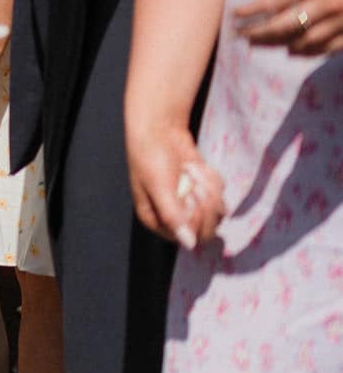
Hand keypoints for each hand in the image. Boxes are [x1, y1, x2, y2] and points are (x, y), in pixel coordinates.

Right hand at [128, 118, 224, 250]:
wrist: (160, 127)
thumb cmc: (151, 156)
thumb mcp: (159, 186)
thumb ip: (173, 216)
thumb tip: (189, 245)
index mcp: (156, 219)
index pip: (188, 237)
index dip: (196, 219)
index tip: (189, 196)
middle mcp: (174, 215)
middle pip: (207, 229)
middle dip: (206, 203)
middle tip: (196, 184)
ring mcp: (190, 202)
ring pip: (217, 211)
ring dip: (209, 188)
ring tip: (192, 169)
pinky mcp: (202, 189)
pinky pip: (220, 194)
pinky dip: (211, 178)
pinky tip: (195, 165)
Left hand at [229, 0, 342, 53]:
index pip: (272, 1)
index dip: (250, 11)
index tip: (234, 14)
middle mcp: (329, 3)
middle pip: (283, 25)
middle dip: (257, 32)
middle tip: (238, 36)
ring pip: (303, 40)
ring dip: (277, 44)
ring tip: (257, 44)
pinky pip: (327, 47)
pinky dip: (306, 51)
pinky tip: (291, 51)